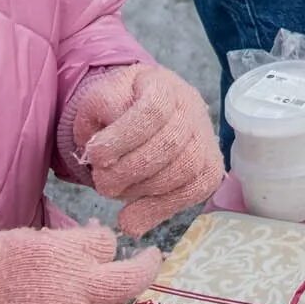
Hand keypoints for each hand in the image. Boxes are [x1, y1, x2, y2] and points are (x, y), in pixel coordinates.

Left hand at [72, 65, 225, 235]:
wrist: (141, 111)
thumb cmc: (117, 108)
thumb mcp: (98, 102)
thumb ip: (97, 117)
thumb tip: (103, 156)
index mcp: (162, 85)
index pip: (154, 110)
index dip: (124, 136)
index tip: (94, 155)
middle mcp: (191, 108)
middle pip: (171, 142)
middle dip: (130, 170)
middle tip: (102, 182)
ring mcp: (204, 137)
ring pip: (187, 168)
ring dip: (144, 190)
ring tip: (115, 192)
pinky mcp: (209, 166)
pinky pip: (196, 191)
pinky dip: (161, 209)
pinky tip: (133, 218)